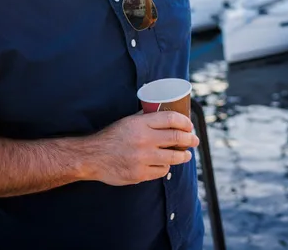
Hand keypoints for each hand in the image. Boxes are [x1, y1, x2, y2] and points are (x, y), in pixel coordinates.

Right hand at [82, 111, 198, 186]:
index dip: (185, 122)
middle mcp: (143, 140)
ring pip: (173, 157)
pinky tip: (165, 164)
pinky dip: (165, 166)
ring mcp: (142, 158)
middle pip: (177, 138)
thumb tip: (165, 112)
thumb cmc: (111, 137)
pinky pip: (161, 170)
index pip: (171, 118)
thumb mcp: (128, 121)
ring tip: (186, 155)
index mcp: (140, 124)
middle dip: (190, 139)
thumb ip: (146, 118)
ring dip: (183, 155)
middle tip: (194, 140)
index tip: (190, 125)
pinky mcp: (139, 174)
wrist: (92, 157)